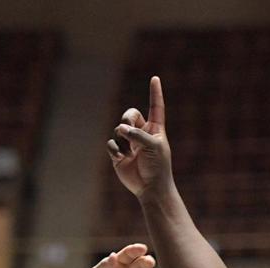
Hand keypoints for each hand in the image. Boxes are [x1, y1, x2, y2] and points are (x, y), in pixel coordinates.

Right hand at [107, 76, 171, 199]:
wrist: (150, 188)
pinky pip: (111, 143)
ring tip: (129, 151)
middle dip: (127, 118)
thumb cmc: (158, 167)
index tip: (155, 79)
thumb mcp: (152, 146)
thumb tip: (120, 129)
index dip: (155, 93)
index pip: (155, 107)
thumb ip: (137, 135)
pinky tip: (121, 157)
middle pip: (130, 115)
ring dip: (122, 138)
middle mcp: (142, 134)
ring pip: (118, 130)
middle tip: (127, 126)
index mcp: (155, 129)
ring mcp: (130, 143)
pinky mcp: (119, 154)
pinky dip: (115, 148)